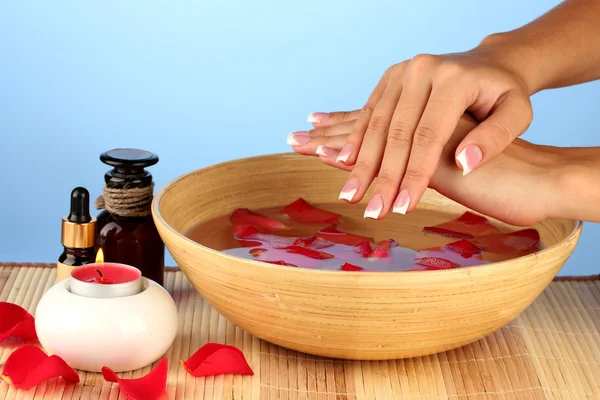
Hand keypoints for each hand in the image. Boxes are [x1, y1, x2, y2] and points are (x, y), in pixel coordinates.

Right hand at [290, 50, 532, 219]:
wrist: (491, 63)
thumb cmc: (504, 95)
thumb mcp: (518, 114)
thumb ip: (495, 139)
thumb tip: (464, 163)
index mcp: (454, 80)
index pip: (428, 137)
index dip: (414, 175)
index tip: (404, 207)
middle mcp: (422, 70)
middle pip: (396, 132)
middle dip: (382, 176)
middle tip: (373, 211)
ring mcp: (403, 71)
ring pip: (377, 123)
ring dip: (361, 162)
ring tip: (351, 194)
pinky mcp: (391, 77)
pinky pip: (370, 111)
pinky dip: (356, 138)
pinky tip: (343, 161)